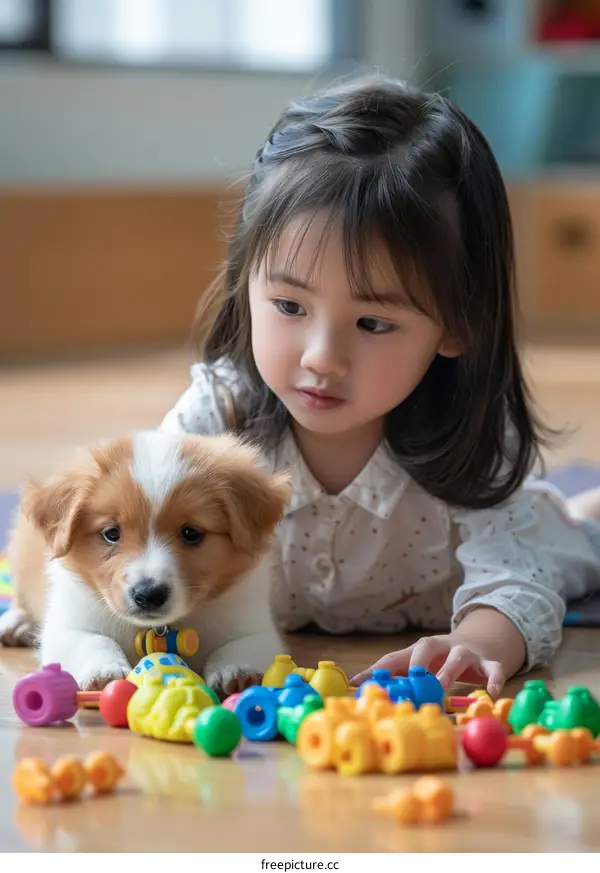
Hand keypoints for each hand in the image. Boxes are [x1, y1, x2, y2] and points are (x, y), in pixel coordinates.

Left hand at [350, 633, 504, 696]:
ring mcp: (465, 654)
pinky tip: (492, 692)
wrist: (476, 644)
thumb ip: (389, 673)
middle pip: (427, 646)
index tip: (361, 682)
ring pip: (458, 657)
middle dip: (418, 661)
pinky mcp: (487, 663)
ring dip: (450, 670)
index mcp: (419, 650)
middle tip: (410, 678)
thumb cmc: (437, 659)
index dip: (379, 669)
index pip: (396, 657)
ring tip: (442, 686)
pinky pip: (493, 669)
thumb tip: (354, 683)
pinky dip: (494, 678)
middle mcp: (441, 647)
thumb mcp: (414, 663)